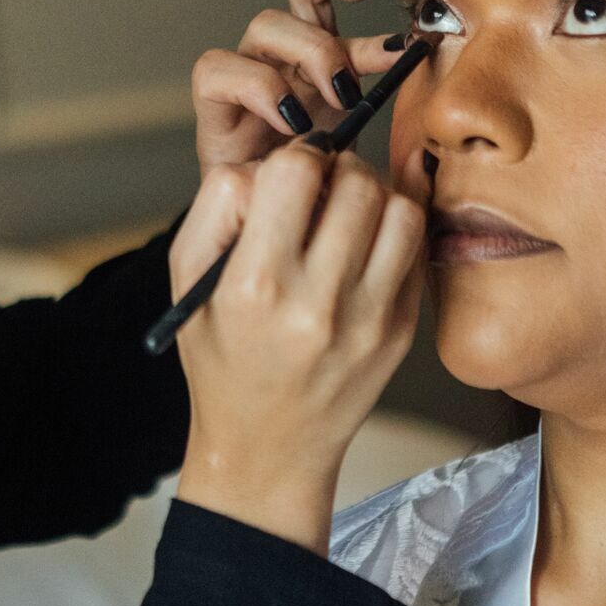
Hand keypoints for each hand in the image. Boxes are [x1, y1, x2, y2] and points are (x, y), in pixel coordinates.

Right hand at [171, 139, 426, 554]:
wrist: (269, 446)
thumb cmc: (223, 358)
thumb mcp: (188, 280)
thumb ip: (219, 206)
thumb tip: (273, 164)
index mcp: (255, 286)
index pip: (294, 172)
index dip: (294, 158)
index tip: (289, 174)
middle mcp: (318, 303)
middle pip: (356, 182)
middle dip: (338, 170)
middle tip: (322, 188)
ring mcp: (369, 318)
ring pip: (400, 208)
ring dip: (375, 197)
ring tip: (348, 215)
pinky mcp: (401, 330)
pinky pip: (416, 248)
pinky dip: (394, 231)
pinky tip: (366, 246)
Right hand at [192, 0, 403, 177]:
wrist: (265, 228)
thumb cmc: (310, 189)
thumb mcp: (355, 147)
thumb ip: (376, 111)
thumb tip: (415, 82)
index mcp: (313, 60)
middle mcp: (279, 59)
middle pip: (295, 4)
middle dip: (328, 41)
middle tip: (348, 91)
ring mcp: (243, 77)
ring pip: (264, 25)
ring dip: (298, 59)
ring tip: (318, 110)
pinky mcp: (212, 106)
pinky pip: (216, 68)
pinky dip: (257, 89)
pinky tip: (288, 121)